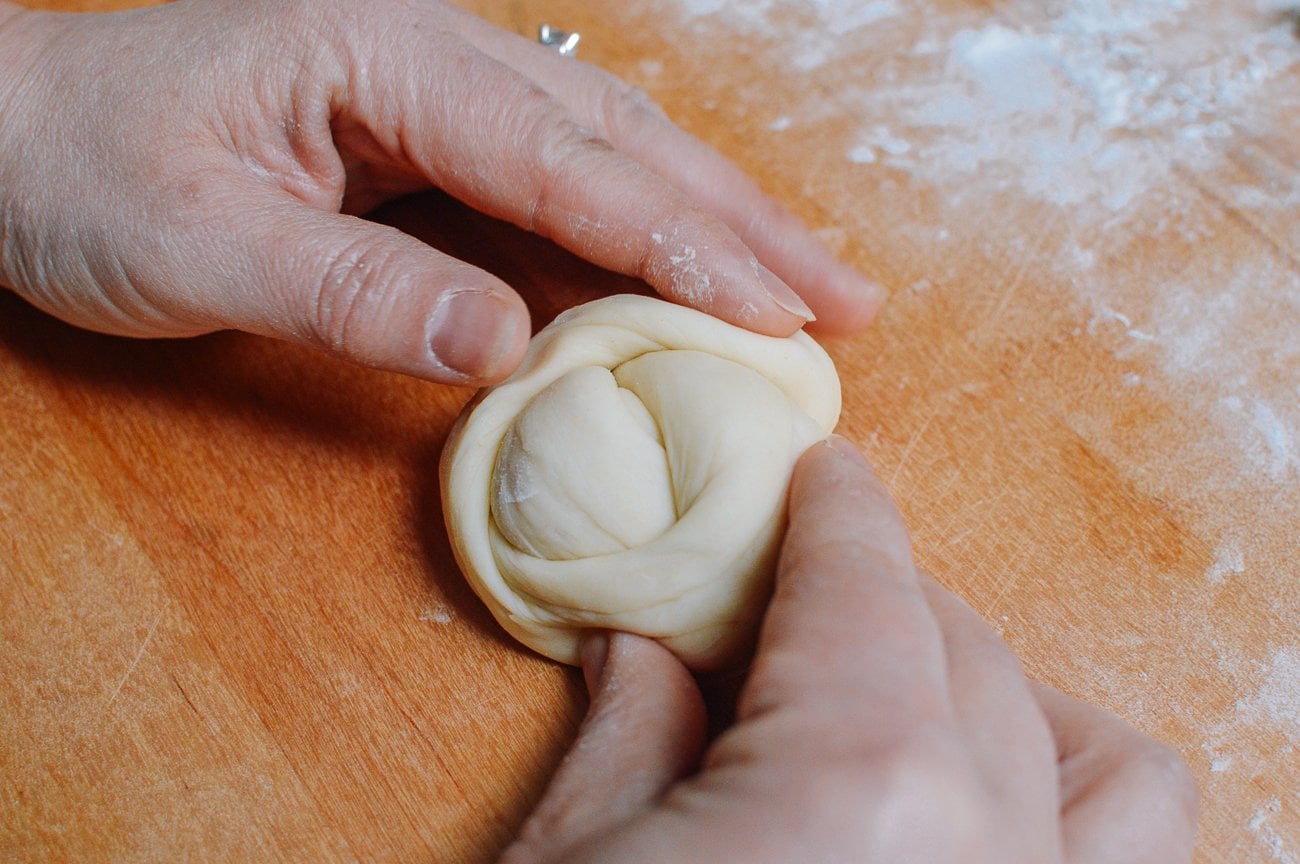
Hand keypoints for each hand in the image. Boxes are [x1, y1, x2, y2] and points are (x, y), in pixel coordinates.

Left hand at [0, 0, 883, 384]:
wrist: (6, 130)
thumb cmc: (80, 167)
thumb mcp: (196, 241)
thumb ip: (354, 291)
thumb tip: (505, 343)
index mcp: (384, 56)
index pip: (563, 162)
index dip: (676, 242)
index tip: (770, 312)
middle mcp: (433, 58)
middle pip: (623, 142)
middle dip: (744, 223)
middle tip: (850, 297)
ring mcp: (437, 96)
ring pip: (610, 156)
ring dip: (717, 223)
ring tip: (811, 284)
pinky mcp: (428, 143)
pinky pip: (558, 188)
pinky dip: (639, 236)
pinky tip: (693, 274)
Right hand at [501, 438, 1198, 862]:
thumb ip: (628, 736)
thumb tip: (646, 648)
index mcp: (858, 795)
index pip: (867, 587)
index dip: (838, 511)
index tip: (823, 474)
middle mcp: (989, 860)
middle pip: (964, 649)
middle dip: (880, 597)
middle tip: (794, 604)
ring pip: (1100, 759)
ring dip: (1010, 694)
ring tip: (913, 691)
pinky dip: (1078, 804)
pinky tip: (989, 801)